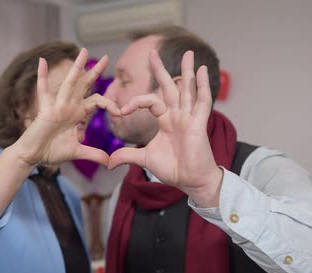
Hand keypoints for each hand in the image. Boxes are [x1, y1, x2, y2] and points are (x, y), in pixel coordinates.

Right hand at [11, 49, 120, 166]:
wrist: (33, 155)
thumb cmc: (51, 151)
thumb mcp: (77, 152)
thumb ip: (93, 154)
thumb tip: (109, 163)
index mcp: (76, 113)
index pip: (97, 101)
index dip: (110, 104)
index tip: (121, 113)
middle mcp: (68, 106)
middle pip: (85, 85)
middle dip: (95, 71)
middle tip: (107, 57)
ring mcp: (57, 106)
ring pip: (70, 83)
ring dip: (77, 67)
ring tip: (84, 51)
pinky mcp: (46, 110)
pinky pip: (43, 91)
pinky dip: (42, 77)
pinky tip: (42, 61)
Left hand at [108, 50, 222, 205]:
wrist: (191, 181)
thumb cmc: (173, 169)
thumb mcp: (145, 159)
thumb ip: (127, 156)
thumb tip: (108, 162)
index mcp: (166, 121)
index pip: (150, 102)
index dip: (135, 102)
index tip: (120, 110)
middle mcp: (178, 115)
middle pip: (169, 87)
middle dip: (160, 70)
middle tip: (153, 52)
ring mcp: (189, 117)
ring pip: (187, 89)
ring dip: (187, 71)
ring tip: (188, 53)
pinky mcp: (199, 123)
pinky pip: (202, 101)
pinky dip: (203, 85)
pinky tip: (202, 70)